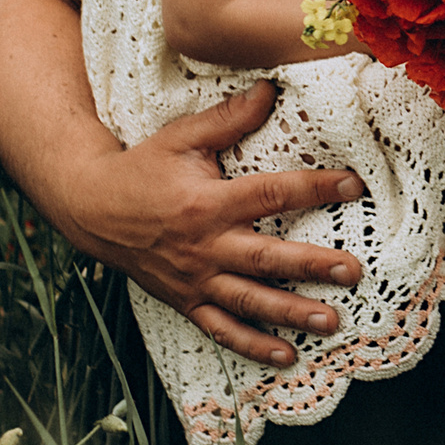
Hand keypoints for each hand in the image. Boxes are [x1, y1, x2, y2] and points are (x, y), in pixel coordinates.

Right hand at [59, 80, 368, 366]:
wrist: (92, 209)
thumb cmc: (142, 169)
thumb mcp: (181, 138)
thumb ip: (228, 119)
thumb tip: (271, 88)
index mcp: (207, 203)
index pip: (270, 194)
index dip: (313, 188)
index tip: (353, 185)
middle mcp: (204, 246)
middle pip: (265, 258)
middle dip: (311, 266)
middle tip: (352, 271)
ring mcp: (195, 279)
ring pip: (249, 301)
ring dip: (291, 314)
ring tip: (331, 322)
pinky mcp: (186, 300)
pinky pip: (221, 329)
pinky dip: (252, 345)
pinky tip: (286, 356)